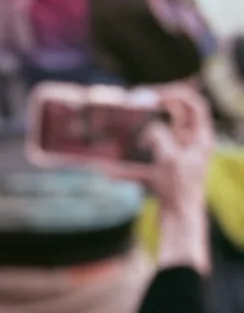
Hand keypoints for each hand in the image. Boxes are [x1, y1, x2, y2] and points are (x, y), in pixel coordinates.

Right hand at [146, 86, 213, 275]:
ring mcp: (180, 155)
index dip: (176, 93)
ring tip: (129, 134)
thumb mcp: (168, 157)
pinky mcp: (166, 168)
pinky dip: (133, 162)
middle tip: (139, 102)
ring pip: (162, 133)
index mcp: (200, 138)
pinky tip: (112, 172)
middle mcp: (192, 144)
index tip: (154, 94)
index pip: (195, 104)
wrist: (179, 218)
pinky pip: (148, 158)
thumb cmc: (179, 188)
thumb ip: (159, 136)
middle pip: (179, 114)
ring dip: (145, 132)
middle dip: (159, 106)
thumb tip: (149, 129)